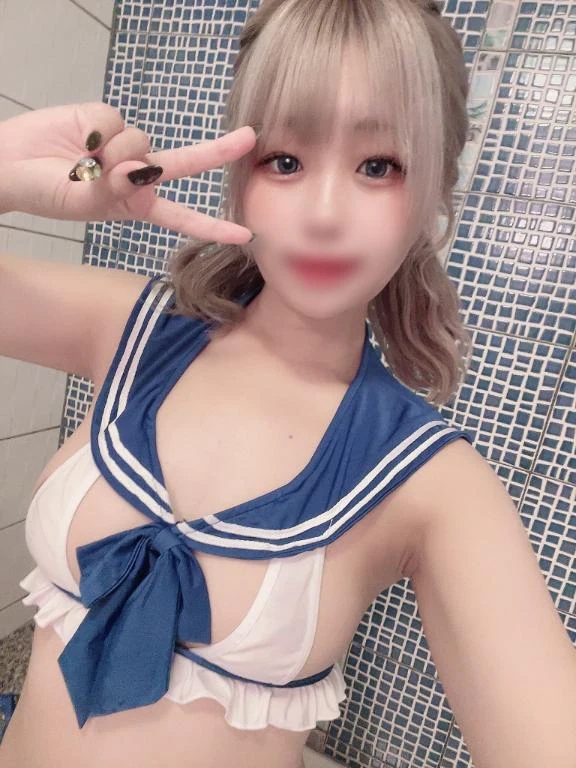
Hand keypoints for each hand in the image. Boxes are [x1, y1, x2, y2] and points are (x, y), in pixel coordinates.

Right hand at [0, 102, 255, 243]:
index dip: (213, 227)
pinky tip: (80, 141)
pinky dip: (98, 132)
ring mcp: (125, 145)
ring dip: (116, 152)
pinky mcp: (108, 119)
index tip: (245, 236)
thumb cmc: (46, 194)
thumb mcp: (83, 203)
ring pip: (142, 142)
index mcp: (137, 205)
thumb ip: (114, 188)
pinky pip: (116, 121)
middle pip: (186, 162)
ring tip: (84, 162)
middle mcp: (138, 175)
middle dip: (217, 151)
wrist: (11, 163)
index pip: (182, 217)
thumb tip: (141, 168)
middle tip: (249, 139)